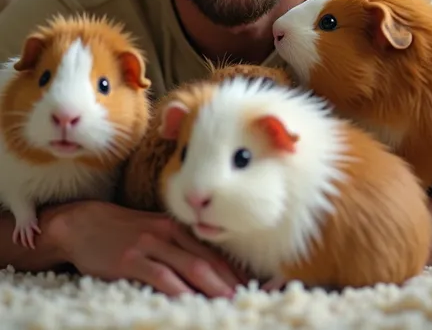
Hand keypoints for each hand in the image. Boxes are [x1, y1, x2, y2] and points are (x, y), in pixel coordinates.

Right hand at [49, 200, 247, 297]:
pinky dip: (179, 291)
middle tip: (247, 301)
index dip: (233, 273)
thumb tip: (206, 272)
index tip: (250, 289)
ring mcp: (150, 245)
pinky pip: (161, 277)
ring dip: (212, 289)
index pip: (212, 253)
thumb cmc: (122, 232)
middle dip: (229, 284)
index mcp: (176, 227)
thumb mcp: (154, 233)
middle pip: (207, 262)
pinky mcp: (131, 259)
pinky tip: (190, 303)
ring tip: (228, 306)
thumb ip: (178, 247)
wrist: (83, 223)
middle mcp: (168, 233)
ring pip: (190, 268)